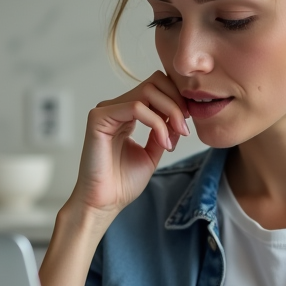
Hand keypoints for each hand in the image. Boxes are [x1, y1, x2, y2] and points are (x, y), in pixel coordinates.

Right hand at [67, 71, 190, 219]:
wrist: (104, 202)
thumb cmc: (122, 183)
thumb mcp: (153, 153)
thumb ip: (164, 131)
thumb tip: (180, 115)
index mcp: (126, 114)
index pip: (156, 87)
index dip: (176, 99)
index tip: (187, 122)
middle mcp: (115, 108)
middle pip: (154, 82)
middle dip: (176, 102)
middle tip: (185, 127)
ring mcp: (106, 110)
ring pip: (147, 92)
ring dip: (170, 112)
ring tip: (177, 135)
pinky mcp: (98, 118)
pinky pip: (135, 107)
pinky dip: (156, 122)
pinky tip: (163, 141)